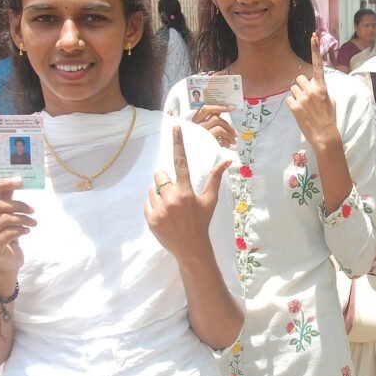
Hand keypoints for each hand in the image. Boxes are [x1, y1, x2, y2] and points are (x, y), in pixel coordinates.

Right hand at [0, 178, 34, 274]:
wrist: (4, 260)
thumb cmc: (2, 232)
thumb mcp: (2, 213)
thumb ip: (5, 196)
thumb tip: (15, 178)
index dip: (2, 183)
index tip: (20, 180)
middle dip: (18, 205)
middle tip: (32, 209)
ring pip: (5, 219)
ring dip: (24, 219)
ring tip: (32, 222)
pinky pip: (10, 233)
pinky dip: (23, 229)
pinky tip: (27, 231)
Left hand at [145, 126, 231, 258]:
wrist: (191, 248)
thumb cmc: (202, 221)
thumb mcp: (210, 200)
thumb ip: (215, 178)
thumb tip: (227, 160)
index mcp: (187, 192)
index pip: (181, 162)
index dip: (178, 143)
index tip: (175, 127)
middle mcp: (172, 199)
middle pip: (160, 176)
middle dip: (165, 181)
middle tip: (175, 194)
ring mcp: (160, 209)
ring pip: (153, 189)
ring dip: (159, 194)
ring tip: (171, 208)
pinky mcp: (150, 218)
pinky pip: (147, 202)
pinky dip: (154, 205)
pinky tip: (164, 215)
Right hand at [192, 104, 235, 146]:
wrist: (193, 162)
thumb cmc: (198, 148)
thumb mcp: (203, 134)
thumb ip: (210, 124)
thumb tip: (220, 114)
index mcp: (193, 122)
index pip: (206, 109)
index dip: (219, 107)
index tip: (232, 107)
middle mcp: (195, 126)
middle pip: (215, 118)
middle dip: (228, 125)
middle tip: (235, 133)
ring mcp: (200, 133)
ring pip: (219, 126)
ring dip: (229, 133)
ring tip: (233, 140)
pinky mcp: (206, 140)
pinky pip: (219, 134)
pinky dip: (226, 139)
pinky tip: (227, 145)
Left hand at [286, 32, 339, 149]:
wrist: (325, 135)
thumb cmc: (328, 118)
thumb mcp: (329, 100)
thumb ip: (320, 89)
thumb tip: (314, 83)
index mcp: (322, 87)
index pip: (318, 65)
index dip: (315, 50)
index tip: (314, 36)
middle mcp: (312, 90)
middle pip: (300, 79)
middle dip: (301, 86)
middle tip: (307, 98)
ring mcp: (303, 98)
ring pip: (293, 88)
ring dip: (296, 95)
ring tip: (304, 107)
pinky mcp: (294, 107)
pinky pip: (289, 99)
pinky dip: (293, 105)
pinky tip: (300, 112)